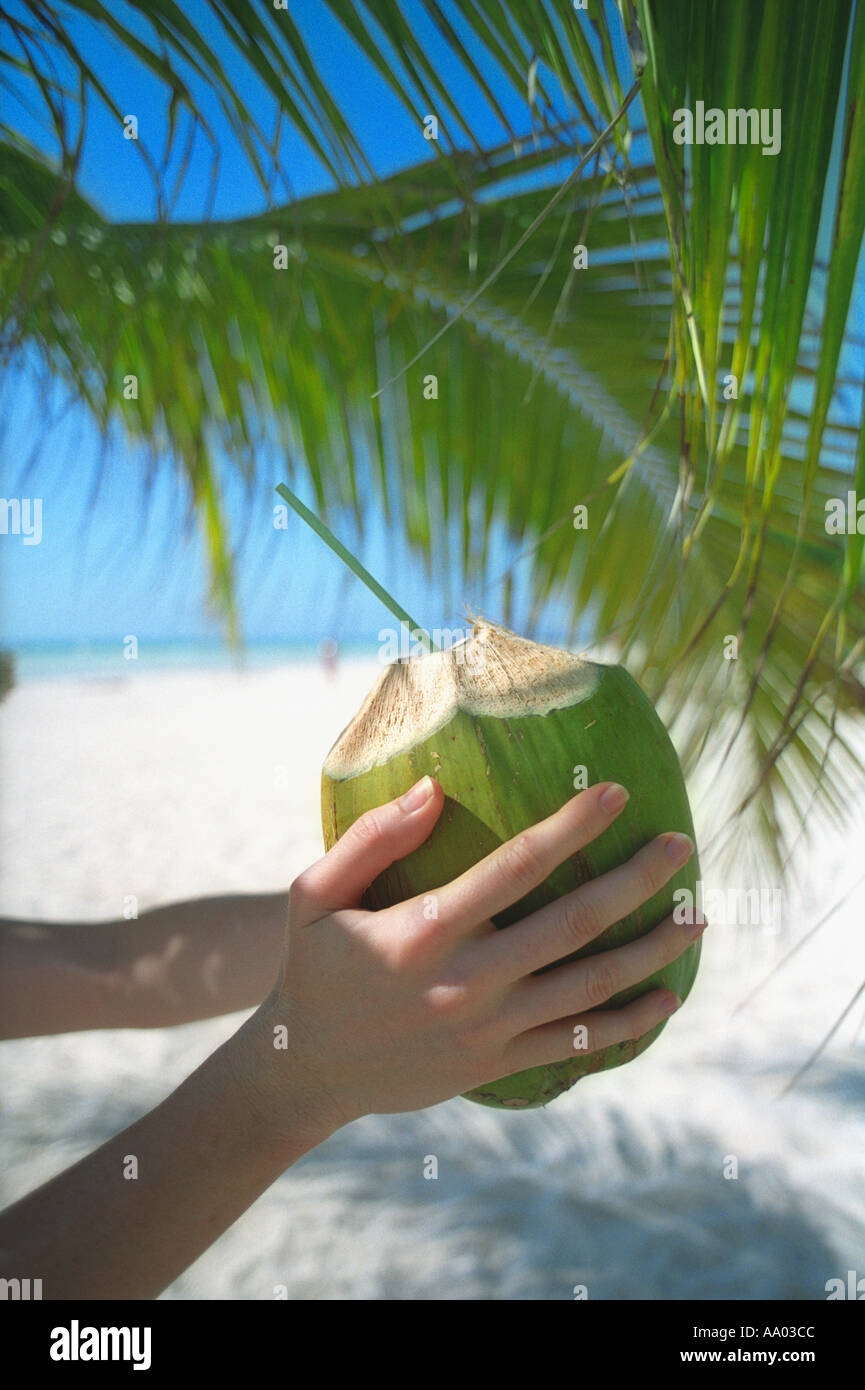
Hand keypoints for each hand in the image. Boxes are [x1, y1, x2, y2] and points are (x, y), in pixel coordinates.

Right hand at [251, 778, 699, 1135]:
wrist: (306, 1071)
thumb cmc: (314, 968)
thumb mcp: (315, 894)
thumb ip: (371, 838)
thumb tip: (432, 788)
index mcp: (424, 929)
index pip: (517, 866)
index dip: (573, 826)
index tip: (617, 792)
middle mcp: (467, 980)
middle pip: (573, 923)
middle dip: (636, 880)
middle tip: (681, 846)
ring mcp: (487, 1029)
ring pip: (589, 987)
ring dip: (650, 951)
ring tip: (697, 917)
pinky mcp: (496, 1064)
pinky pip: (576, 1043)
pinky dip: (628, 1022)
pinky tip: (666, 997)